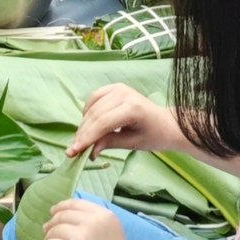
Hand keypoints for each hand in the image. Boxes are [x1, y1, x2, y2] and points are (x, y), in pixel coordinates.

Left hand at [40, 199, 151, 239]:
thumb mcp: (112, 239)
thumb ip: (95, 228)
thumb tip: (65, 223)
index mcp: (107, 217)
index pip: (76, 203)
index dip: (61, 208)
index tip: (53, 213)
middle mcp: (95, 221)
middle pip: (62, 216)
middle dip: (52, 225)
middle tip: (47, 235)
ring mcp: (82, 236)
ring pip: (53, 230)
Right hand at [68, 83, 183, 157]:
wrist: (166, 123)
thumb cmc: (153, 136)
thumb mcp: (132, 143)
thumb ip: (109, 144)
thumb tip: (89, 151)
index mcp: (132, 108)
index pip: (103, 123)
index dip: (87, 137)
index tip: (73, 152)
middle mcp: (124, 93)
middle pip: (95, 115)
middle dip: (82, 134)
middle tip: (73, 151)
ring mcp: (118, 88)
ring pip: (91, 107)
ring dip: (83, 125)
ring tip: (81, 142)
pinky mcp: (114, 87)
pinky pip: (93, 99)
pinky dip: (88, 112)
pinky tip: (88, 125)